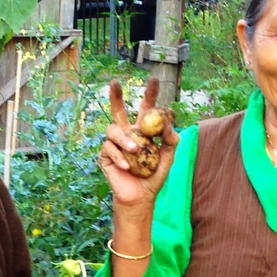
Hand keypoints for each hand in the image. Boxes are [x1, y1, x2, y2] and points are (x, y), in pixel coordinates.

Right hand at [99, 78, 177, 214]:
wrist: (140, 197)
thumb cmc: (154, 177)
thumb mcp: (168, 158)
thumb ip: (171, 141)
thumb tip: (168, 124)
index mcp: (143, 130)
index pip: (146, 108)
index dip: (149, 94)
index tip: (153, 79)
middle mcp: (126, 133)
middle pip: (118, 110)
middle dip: (116, 95)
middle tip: (114, 82)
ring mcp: (114, 144)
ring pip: (113, 130)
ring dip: (124, 139)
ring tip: (135, 150)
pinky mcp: (105, 156)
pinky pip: (108, 149)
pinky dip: (119, 157)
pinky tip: (127, 166)